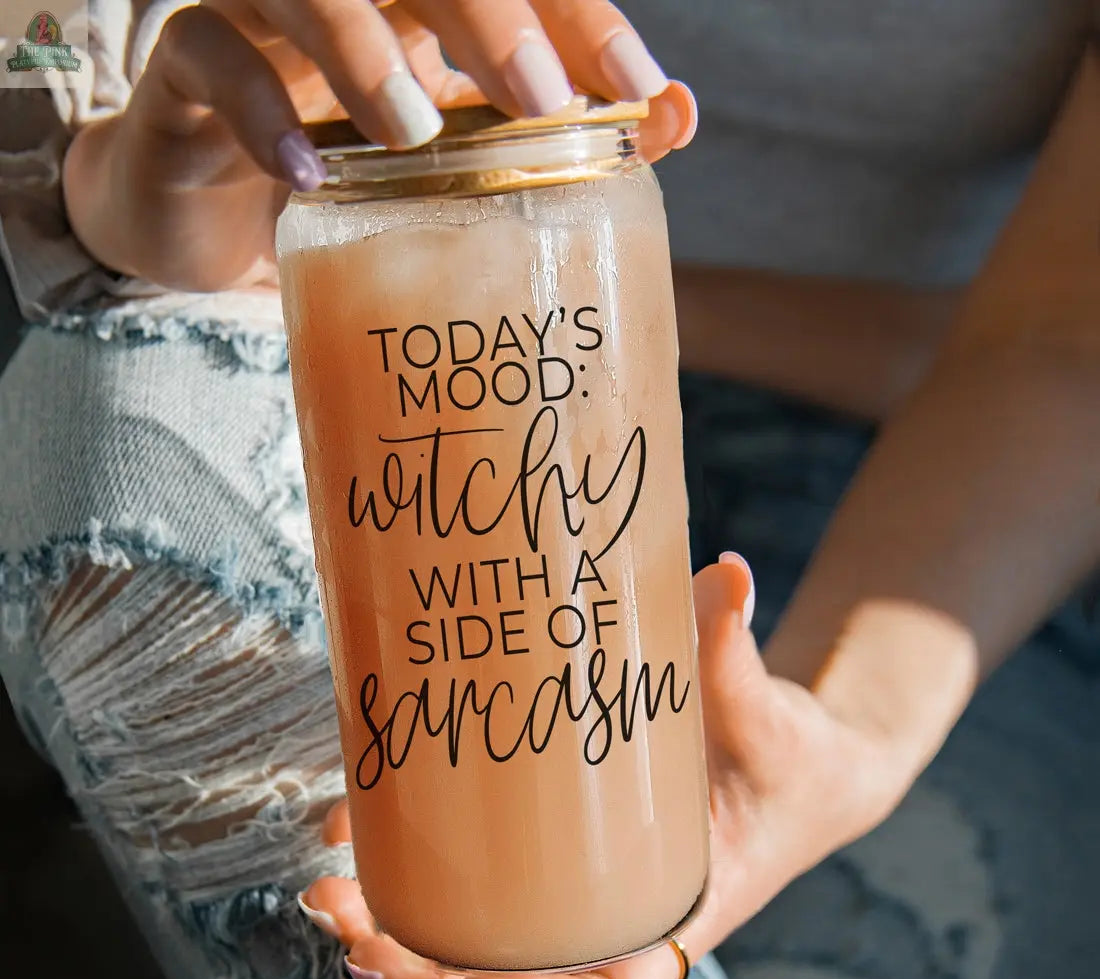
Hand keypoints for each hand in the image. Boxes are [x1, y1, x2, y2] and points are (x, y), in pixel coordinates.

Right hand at [63, 0, 696, 290]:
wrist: (217, 213)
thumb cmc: (357, 172)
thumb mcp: (460, 156)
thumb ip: (559, 131)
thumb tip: (676, 118)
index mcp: (422, 2)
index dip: (581, 20)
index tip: (640, 93)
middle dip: (488, 17)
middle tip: (540, 97)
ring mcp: (261, 14)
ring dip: (364, 49)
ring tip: (414, 135)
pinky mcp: (185, 64)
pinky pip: (210, 56)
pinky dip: (259, 110)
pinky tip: (305, 175)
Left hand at [299, 553, 907, 978]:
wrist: (791, 764)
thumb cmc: (788, 761)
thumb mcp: (771, 720)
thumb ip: (740, 654)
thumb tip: (731, 573)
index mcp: (670, 921)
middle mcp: (609, 925)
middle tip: (354, 939)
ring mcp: (569, 895)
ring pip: (467, 952)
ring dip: (390, 941)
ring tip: (326, 894)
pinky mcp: (543, 854)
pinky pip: (465, 890)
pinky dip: (401, 879)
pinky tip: (350, 832)